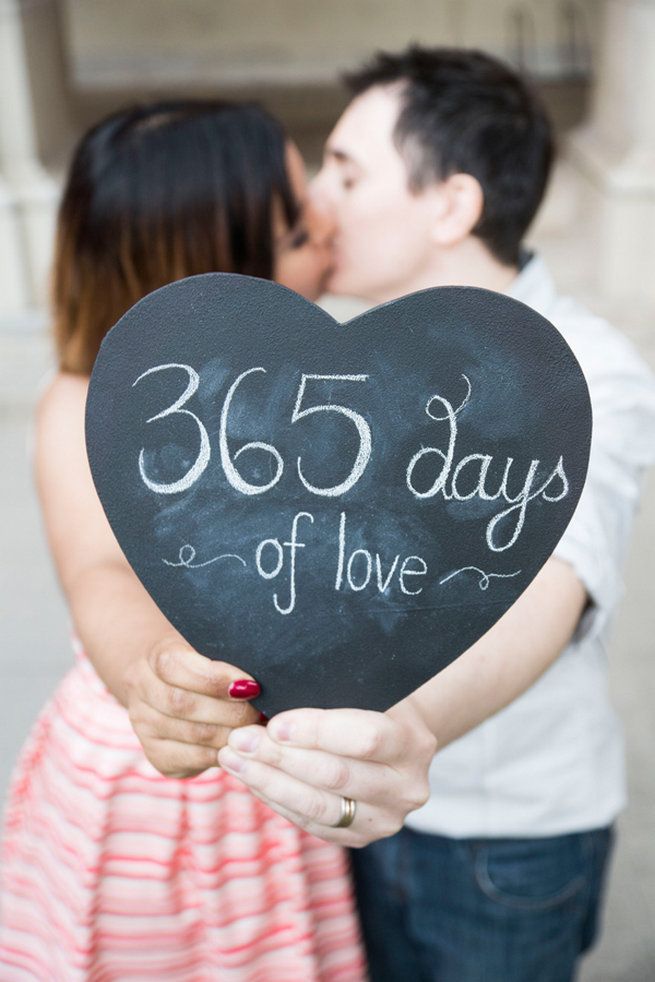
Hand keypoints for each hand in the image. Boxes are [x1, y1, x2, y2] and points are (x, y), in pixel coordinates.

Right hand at [125, 638, 260, 777]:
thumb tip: (267, 668)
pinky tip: (241, 746)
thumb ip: (227, 654)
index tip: (251, 685)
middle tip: (261, 712)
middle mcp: (141, 691)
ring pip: (192, 736)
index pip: (175, 667)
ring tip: (257, 729)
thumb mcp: (206, 646)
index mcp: (154, 657)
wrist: (164, 681)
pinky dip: (223, 754)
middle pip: (184, 705)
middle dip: (230, 711)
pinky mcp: (157, 755)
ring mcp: (145, 726)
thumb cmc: (200, 659)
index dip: (215, 679)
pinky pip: (194, 759)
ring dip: (231, 734)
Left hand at [217, 699, 436, 845]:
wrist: (400, 743)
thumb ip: (331, 693)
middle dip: (279, 757)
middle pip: (334, 776)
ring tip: (233, 759)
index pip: (364, 738)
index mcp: (413, 742)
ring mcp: (385, 819)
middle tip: (239, 739)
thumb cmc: (376, 705)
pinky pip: (309, 823)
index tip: (275, 723)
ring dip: (267, 782)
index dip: (316, 732)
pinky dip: (275, 799)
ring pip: (317, 806)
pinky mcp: (360, 838)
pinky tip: (250, 779)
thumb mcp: (367, 688)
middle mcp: (406, 787)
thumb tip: (270, 694)